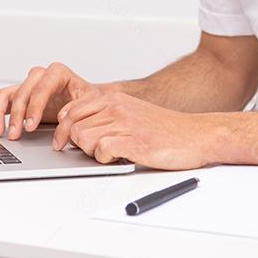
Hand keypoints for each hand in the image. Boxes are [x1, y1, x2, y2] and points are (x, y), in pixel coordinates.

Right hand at [0, 62, 106, 139]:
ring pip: (4, 95)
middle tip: (14, 135)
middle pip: (20, 92)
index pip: (41, 87)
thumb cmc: (90, 101)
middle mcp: (39, 76)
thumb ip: (77, 110)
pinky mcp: (19, 98)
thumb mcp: (92, 104)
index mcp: (58, 73)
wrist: (87, 101)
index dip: (34, 107)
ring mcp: (27, 86)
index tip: (31, 127)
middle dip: (16, 116)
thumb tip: (61, 116)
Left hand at [52, 91, 216, 169]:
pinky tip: (118, 158)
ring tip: (109, 153)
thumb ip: (104, 116)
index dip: (62, 129)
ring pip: (82, 138)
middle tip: (92, 150)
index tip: (61, 141)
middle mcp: (116, 107)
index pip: (71, 110)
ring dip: (90, 152)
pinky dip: (104, 159)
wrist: (196, 135)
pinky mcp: (134, 142)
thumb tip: (73, 128)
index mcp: (113, 98)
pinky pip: (100, 151)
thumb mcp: (130, 112)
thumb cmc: (163, 128)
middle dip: (77, 143)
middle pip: (72, 127)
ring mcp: (125, 124)